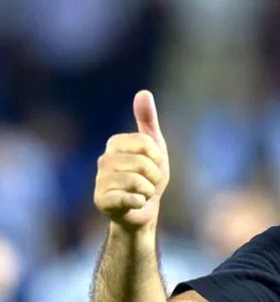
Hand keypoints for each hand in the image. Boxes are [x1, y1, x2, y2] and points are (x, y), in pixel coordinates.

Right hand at [94, 90, 169, 231]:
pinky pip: (131, 198)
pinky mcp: (101, 201)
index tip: (154, 164)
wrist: (143, 209)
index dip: (157, 156)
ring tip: (142, 193)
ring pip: (138, 182)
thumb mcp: (154, 146)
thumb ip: (147, 120)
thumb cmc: (149, 176)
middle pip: (143, 163)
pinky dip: (140, 202)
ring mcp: (100, 181)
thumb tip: (143, 92)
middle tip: (148, 182)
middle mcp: (103, 161)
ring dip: (149, 190)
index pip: (146, 143)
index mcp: (115, 144)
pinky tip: (134, 203)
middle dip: (155, 176)